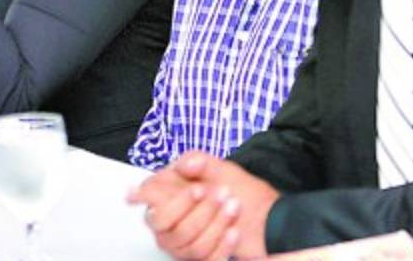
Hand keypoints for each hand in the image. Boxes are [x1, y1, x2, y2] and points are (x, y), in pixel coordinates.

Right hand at [128, 151, 277, 259]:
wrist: (268, 217)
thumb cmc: (241, 191)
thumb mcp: (220, 168)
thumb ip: (198, 160)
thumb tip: (187, 164)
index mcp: (169, 195)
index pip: (147, 197)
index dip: (144, 195)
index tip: (145, 192)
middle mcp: (171, 222)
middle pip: (164, 223)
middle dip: (195, 208)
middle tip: (218, 192)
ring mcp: (184, 244)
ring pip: (186, 242)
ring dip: (214, 223)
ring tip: (232, 207)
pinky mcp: (202, 258)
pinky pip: (205, 257)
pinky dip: (222, 244)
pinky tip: (234, 231)